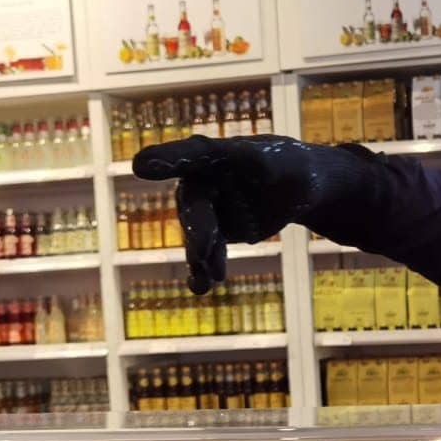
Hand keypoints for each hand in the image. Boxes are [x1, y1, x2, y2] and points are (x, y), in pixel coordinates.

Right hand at [133, 134, 336, 293]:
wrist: (300, 190)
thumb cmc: (290, 167)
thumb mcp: (280, 164)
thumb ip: (259, 162)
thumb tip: (239, 152)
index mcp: (214, 154)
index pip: (190, 155)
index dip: (167, 159)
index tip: (140, 167)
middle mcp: (202, 180)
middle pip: (195, 206)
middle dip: (197, 229)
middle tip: (201, 251)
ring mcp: (206, 209)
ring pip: (198, 234)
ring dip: (201, 257)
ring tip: (207, 280)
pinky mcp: (214, 233)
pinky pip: (204, 253)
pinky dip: (201, 270)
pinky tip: (198, 288)